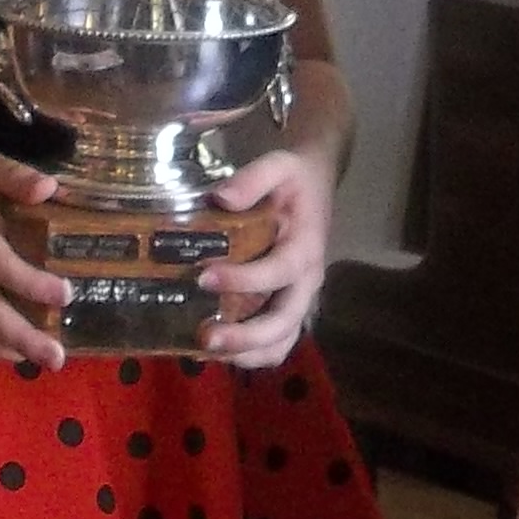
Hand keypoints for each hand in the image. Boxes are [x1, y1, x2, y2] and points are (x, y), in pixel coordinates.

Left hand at [194, 141, 334, 366]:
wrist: (314, 183)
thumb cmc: (294, 178)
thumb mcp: (279, 164)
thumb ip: (253, 178)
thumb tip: (221, 198)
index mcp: (305, 247)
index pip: (278, 271)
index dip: (244, 280)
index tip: (204, 276)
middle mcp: (306, 281)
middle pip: (284, 321)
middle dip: (246, 336)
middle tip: (205, 337)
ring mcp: (298, 298)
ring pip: (281, 341)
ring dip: (246, 353)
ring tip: (207, 351)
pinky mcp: (286, 306)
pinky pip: (275, 343)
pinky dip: (250, 354)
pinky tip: (218, 351)